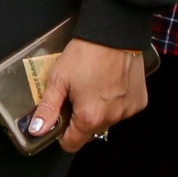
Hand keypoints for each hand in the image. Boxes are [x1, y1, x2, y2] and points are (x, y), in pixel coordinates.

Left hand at [26, 38, 148, 152]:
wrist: (114, 32)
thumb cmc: (86, 52)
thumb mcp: (59, 78)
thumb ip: (47, 107)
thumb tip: (37, 129)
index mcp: (90, 116)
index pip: (72, 144)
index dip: (62, 134)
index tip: (60, 120)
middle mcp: (112, 118)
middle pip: (90, 131)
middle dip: (81, 118)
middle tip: (76, 95)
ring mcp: (128, 110)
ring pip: (107, 120)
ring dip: (100, 110)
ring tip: (94, 85)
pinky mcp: (140, 101)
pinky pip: (124, 109)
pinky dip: (116, 101)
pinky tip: (110, 83)